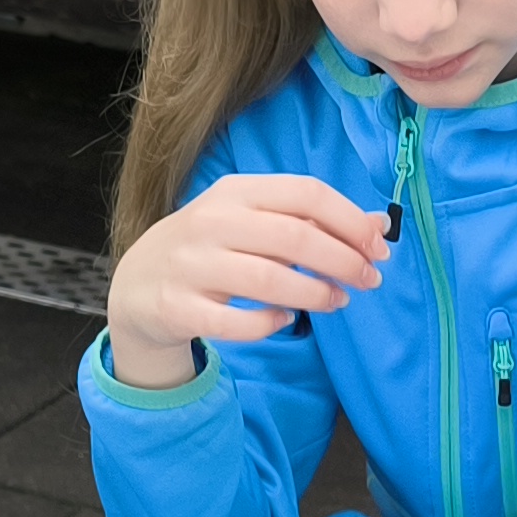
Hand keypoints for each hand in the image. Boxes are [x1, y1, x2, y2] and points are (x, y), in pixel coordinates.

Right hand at [105, 174, 390, 388]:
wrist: (137, 285)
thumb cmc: (210, 250)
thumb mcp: (254, 222)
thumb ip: (311, 221)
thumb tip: (379, 225)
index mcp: (236, 192)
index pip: (306, 194)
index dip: (350, 221)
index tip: (379, 248)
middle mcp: (211, 222)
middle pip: (294, 238)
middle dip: (342, 261)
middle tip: (369, 281)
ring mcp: (192, 266)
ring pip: (268, 281)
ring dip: (314, 294)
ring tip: (339, 301)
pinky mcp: (179, 307)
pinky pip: (235, 323)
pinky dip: (268, 324)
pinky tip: (286, 321)